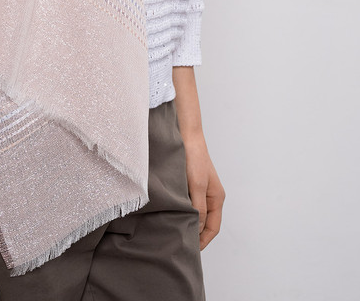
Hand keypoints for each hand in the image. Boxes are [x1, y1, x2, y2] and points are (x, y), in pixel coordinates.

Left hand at [181, 132, 225, 249]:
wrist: (185, 135)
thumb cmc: (194, 158)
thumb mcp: (196, 185)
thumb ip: (198, 207)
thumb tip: (197, 229)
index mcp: (216, 198)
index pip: (213, 227)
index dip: (203, 241)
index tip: (191, 251)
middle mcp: (209, 195)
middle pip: (204, 222)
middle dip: (195, 234)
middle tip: (179, 244)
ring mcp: (198, 189)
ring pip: (194, 213)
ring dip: (186, 222)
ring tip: (173, 231)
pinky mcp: (188, 183)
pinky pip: (186, 203)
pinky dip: (181, 211)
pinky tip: (169, 213)